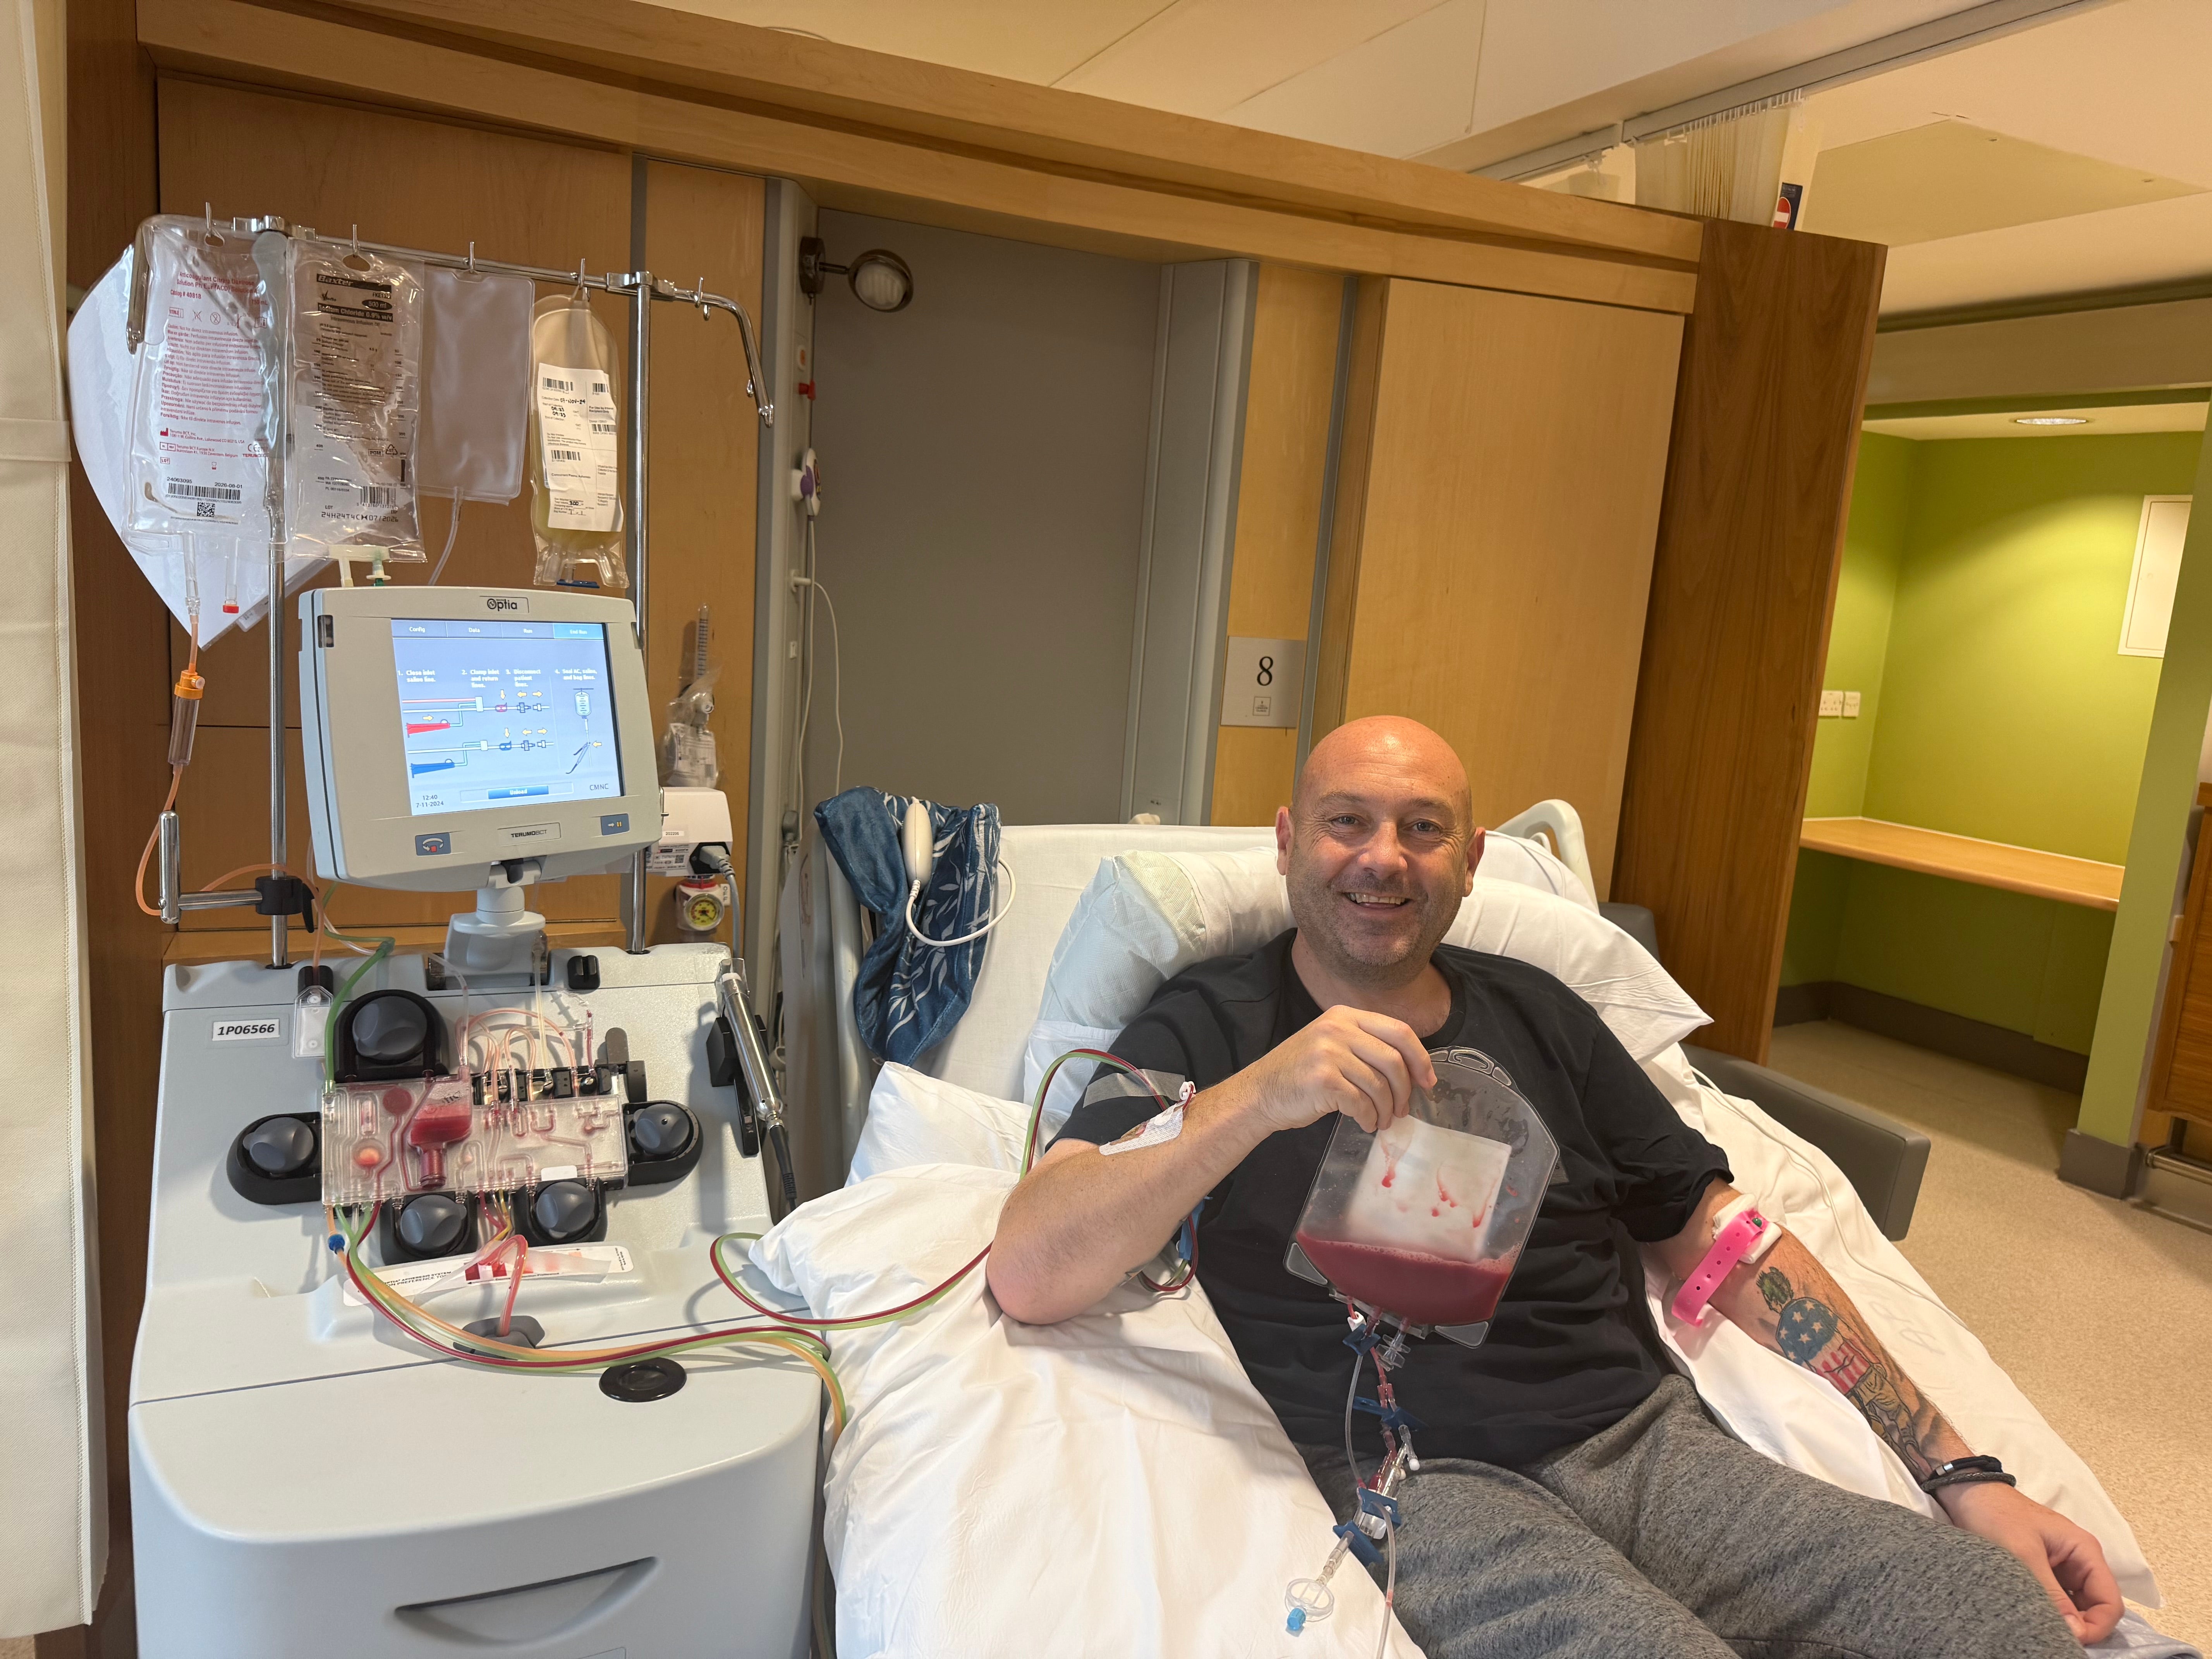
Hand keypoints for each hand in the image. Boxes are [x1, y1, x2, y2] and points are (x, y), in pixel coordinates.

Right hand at [1230, 1005, 1433, 1136]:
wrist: (1259, 1093)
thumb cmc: (1300, 1074)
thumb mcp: (1331, 1044)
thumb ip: (1365, 1046)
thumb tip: (1413, 1070)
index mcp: (1344, 1015)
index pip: (1399, 1030)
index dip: (1421, 1058)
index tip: (1428, 1081)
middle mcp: (1337, 1028)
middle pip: (1394, 1059)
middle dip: (1405, 1090)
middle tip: (1402, 1110)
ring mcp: (1328, 1052)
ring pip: (1379, 1085)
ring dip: (1386, 1109)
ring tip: (1381, 1120)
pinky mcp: (1323, 1080)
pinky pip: (1362, 1103)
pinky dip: (1370, 1118)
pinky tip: (1366, 1123)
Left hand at [1937, 1480, 2122, 1643]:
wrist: (1969, 1492)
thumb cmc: (1997, 1515)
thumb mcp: (2023, 1554)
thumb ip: (2051, 1593)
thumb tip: (2076, 1632)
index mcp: (2085, 1552)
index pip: (2110, 1602)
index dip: (2096, 1627)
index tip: (2071, 1641)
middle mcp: (2081, 1562)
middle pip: (2096, 1608)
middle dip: (2081, 1627)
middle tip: (2054, 1638)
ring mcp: (2063, 1568)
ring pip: (2077, 1607)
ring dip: (2065, 1621)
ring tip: (2042, 1630)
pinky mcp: (2045, 1572)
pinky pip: (2057, 1600)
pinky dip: (2051, 1612)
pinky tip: (2034, 1619)